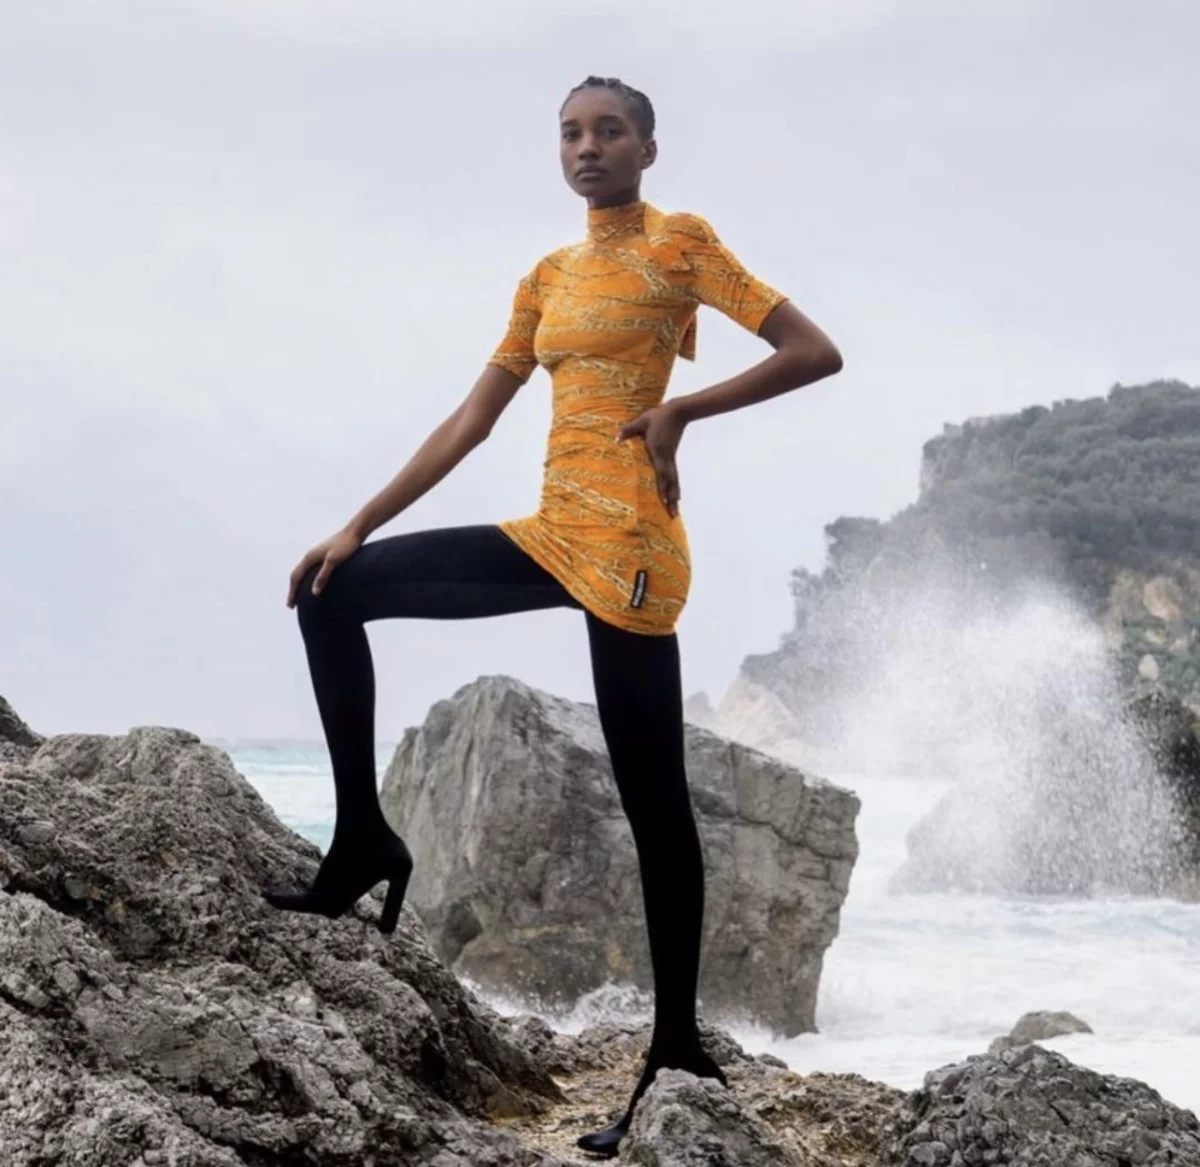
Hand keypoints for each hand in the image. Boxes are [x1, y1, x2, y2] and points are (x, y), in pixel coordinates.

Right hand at [286, 528, 363, 607]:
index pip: (295, 578)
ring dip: (299, 584)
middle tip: (292, 605)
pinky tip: (314, 583)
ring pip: (303, 571)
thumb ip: (323, 576)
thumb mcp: (334, 561)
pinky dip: (308, 579)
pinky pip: (310, 569)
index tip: (291, 606)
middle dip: (293, 590)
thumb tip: (313, 593)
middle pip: (297, 575)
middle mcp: (310, 555)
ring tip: (300, 596)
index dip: (292, 592)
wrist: (355, 532)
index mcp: (309, 558)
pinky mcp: (324, 554)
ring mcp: (316, 554)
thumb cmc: (346, 546)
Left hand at [618, 401, 686, 517]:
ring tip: (675, 510)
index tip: (662, 500)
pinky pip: (674, 475)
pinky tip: (675, 496)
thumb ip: (628, 430)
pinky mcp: (672, 456)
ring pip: (673, 480)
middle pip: (669, 482)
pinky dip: (674, 487)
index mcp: (657, 450)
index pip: (660, 472)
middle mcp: (665, 457)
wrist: (678, 411)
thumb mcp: (642, 421)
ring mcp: (670, 458)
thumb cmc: (658, 416)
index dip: (662, 487)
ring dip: (674, 496)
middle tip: (672, 514)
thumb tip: (616, 439)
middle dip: (671, 498)